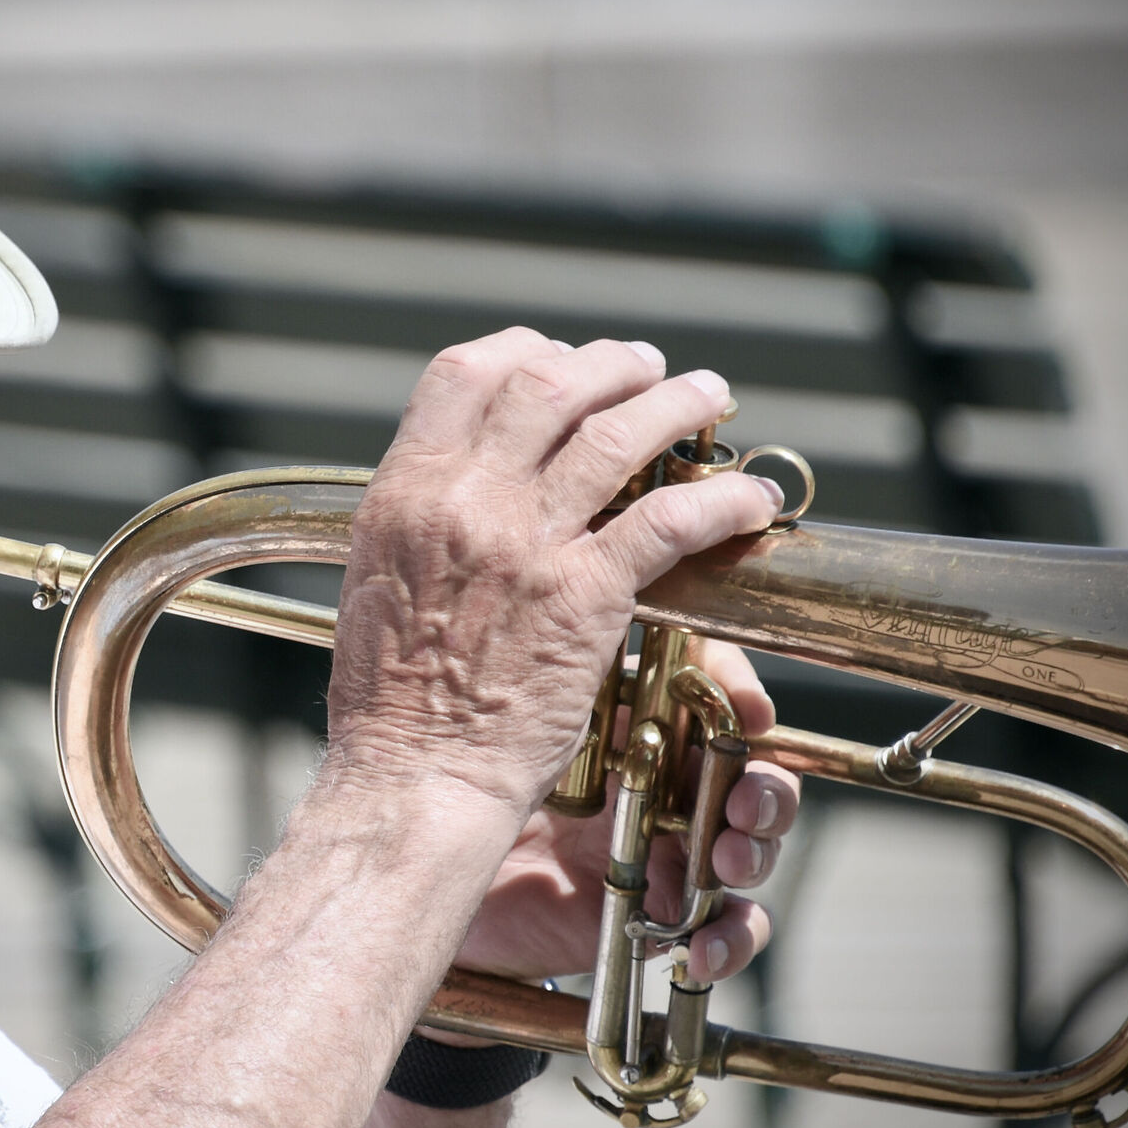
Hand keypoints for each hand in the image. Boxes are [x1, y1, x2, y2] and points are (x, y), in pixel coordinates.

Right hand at [324, 329, 783, 818]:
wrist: (414, 777)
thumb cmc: (392, 702)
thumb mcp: (378, 579)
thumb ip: (423, 518)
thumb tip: (462, 483)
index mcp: (403, 490)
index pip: (465, 372)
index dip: (526, 350)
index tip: (562, 361)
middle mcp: (463, 501)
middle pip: (551, 383)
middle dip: (613, 365)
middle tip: (650, 369)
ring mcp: (526, 544)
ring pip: (619, 433)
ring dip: (677, 405)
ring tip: (709, 397)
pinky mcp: (586, 596)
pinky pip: (670, 520)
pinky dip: (721, 500)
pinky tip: (750, 500)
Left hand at [452, 640, 802, 985]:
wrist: (444, 870)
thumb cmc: (481, 776)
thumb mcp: (534, 717)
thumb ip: (581, 671)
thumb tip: (622, 600)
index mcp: (647, 725)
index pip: (720, 699)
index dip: (746, 701)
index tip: (753, 712)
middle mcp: (669, 785)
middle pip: (755, 778)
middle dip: (766, 791)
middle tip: (745, 805)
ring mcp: (669, 853)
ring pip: (752, 848)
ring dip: (757, 854)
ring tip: (728, 861)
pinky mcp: (660, 916)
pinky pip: (723, 928)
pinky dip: (731, 939)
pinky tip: (705, 947)